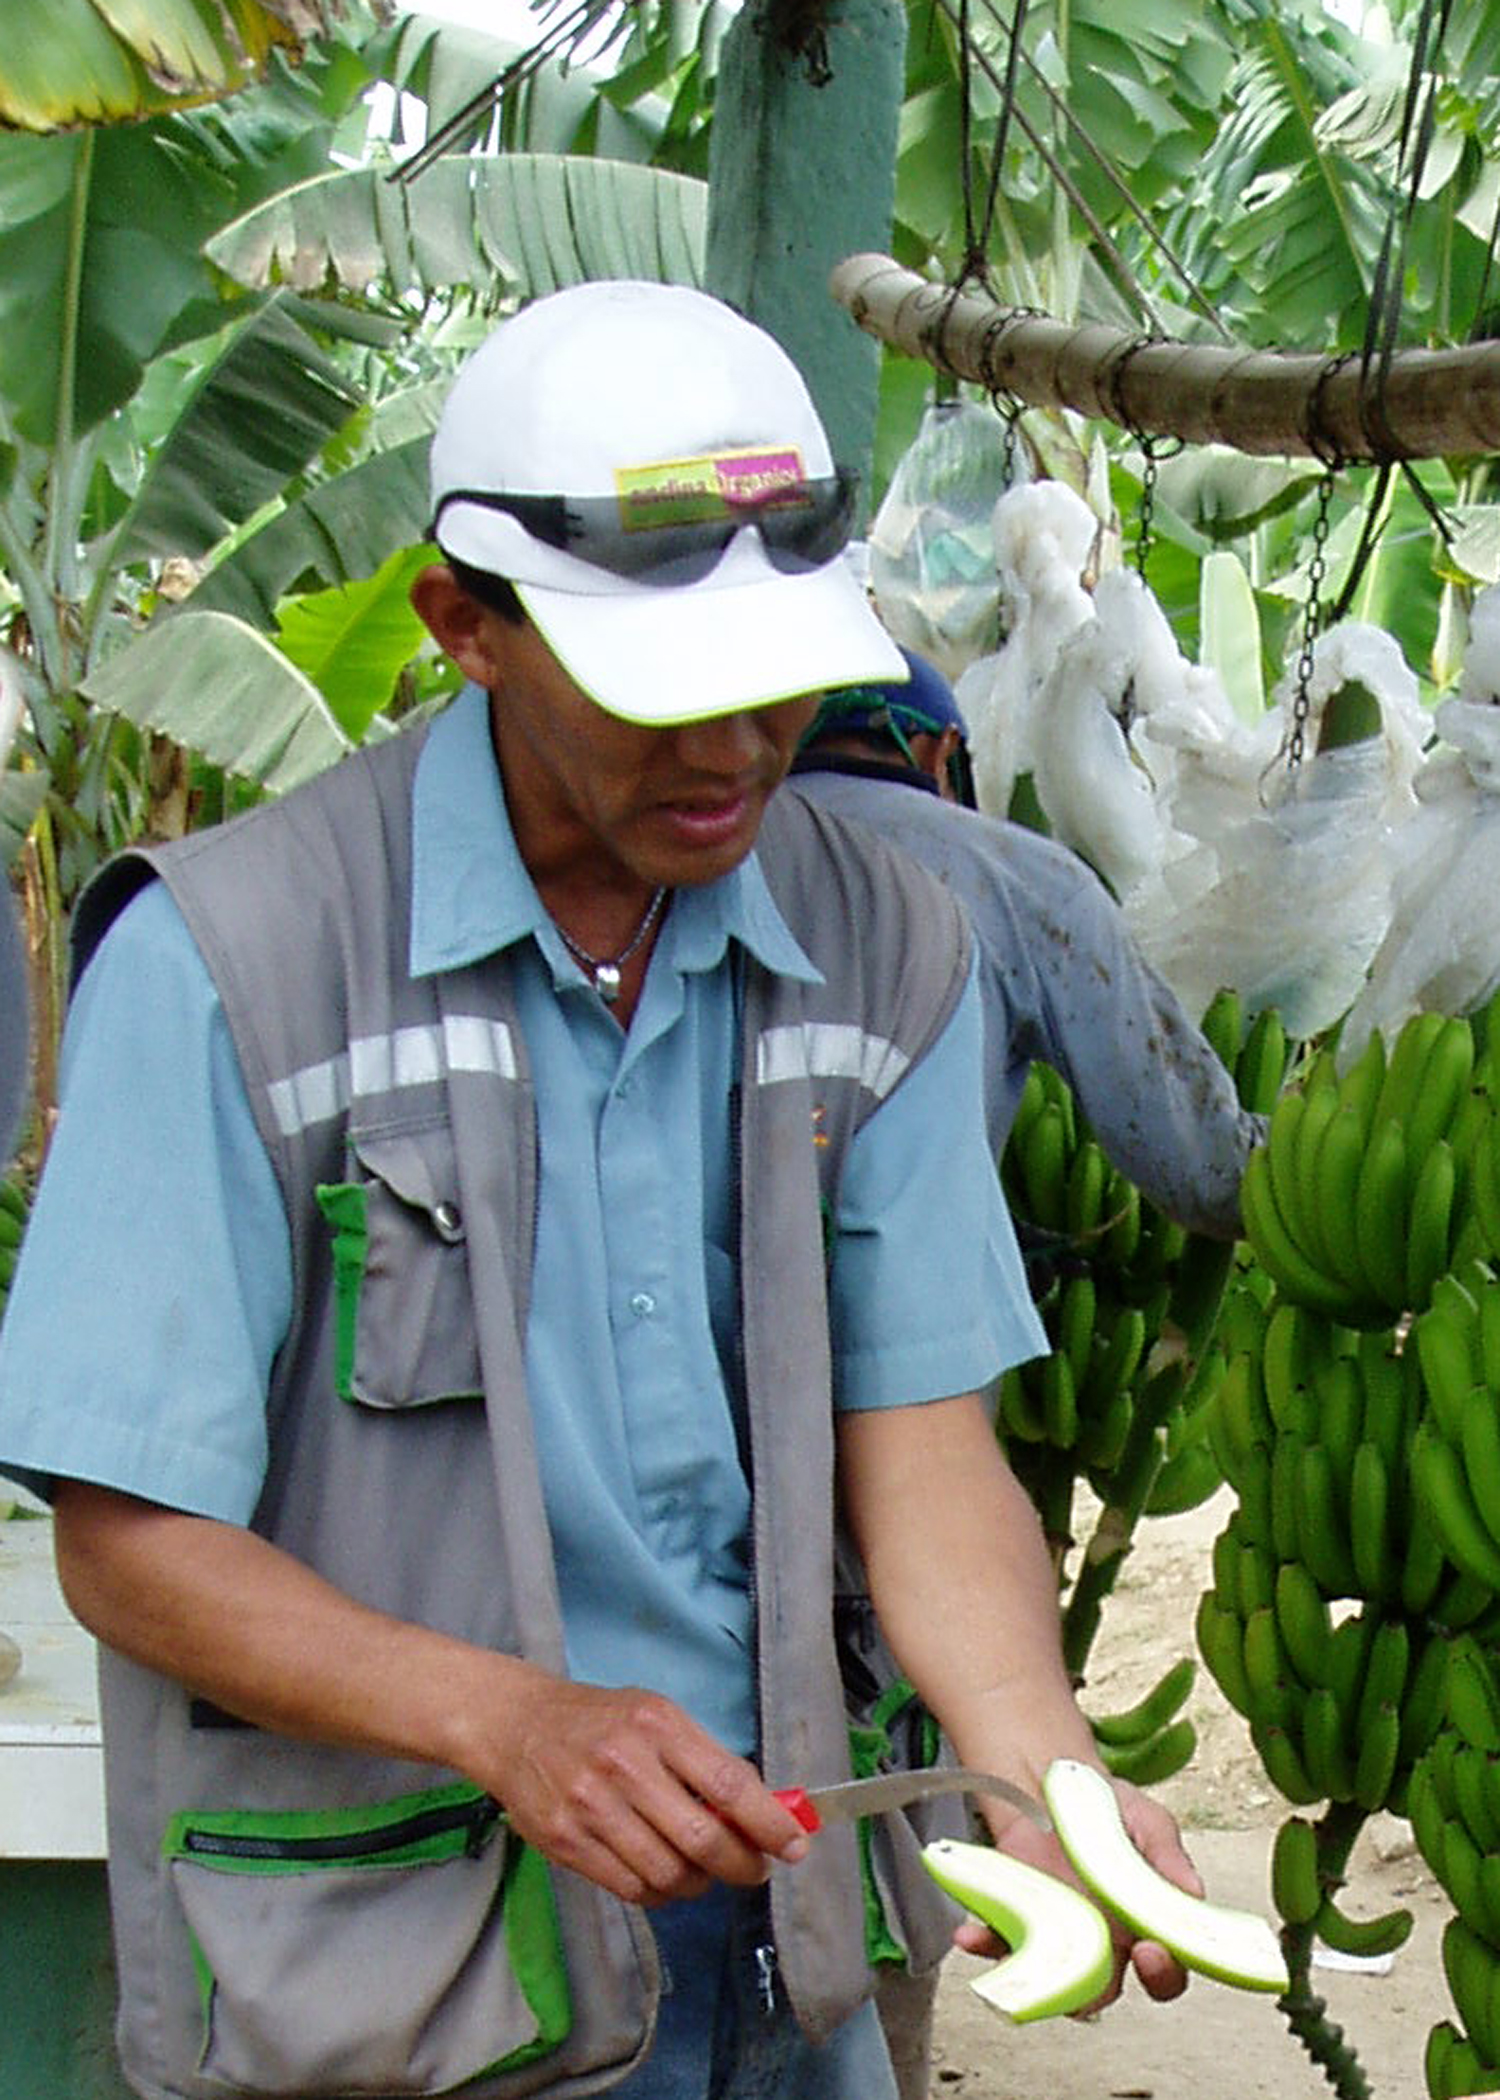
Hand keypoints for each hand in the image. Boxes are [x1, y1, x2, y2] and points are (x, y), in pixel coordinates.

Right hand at [477, 1669, 810, 1906]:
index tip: (794, 1845)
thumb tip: (762, 1808)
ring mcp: (591, 1807)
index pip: (728, 1784)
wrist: (516, 1725)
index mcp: (656, 1725)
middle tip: (757, 1869)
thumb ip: (704, 1759)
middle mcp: (624, 1765)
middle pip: (702, 1839)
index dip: (768, 1823)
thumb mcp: (656, 1715)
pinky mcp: (566, 1842)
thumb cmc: (597, 1719)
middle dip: (743, 1865)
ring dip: (702, 1883)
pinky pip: (631, 1889)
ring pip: (669, 1873)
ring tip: (707, 1871)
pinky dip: (661, 1893)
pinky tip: (667, 1877)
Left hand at [955, 1775, 1200, 2009]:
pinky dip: (984, 1945)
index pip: (1165, 1971)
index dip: (1163, 1973)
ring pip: (1048, 1979)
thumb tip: (1192, 1893)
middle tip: (1086, 1963)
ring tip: (1020, 1960)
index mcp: (1145, 1926)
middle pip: (1104, 1990)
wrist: (1054, 1781)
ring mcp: (1058, 1935)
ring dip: (1032, 1977)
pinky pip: (1000, 1945)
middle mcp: (1103, 1943)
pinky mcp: (1017, 1921)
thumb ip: (1168, 1857)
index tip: (1151, 1950)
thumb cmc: (1110, 1810)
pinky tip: (969, 1935)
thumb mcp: (1148, 1822)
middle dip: (1095, 1989)